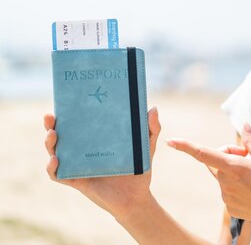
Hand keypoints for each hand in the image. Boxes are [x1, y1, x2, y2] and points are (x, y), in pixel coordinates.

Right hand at [43, 107, 160, 218]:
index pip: (79, 123)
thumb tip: (153, 108)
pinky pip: (58, 175)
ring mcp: (78, 166)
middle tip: (50, 117)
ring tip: (53, 134)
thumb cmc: (139, 170)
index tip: (65, 102)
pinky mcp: (77, 181)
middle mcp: (83, 151)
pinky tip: (55, 160)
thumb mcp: (147, 146)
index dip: (68, 113)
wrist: (136, 197)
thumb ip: (152, 128)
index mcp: (97, 139)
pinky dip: (52, 168)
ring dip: (49, 143)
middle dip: (51, 125)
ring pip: (55, 152)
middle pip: (61, 135)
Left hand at [167, 124, 250, 228]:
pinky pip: (228, 190)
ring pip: (224, 175)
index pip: (205, 154)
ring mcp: (227, 197)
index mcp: (235, 167)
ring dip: (235, 171)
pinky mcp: (230, 208)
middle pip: (218, 160)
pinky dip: (238, 186)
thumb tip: (244, 125)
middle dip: (231, 154)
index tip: (172, 141)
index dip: (187, 146)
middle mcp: (226, 183)